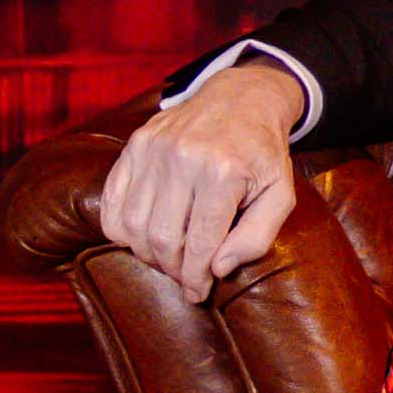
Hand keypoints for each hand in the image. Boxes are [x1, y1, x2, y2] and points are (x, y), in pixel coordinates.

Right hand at [96, 55, 304, 299]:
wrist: (242, 99)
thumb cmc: (262, 154)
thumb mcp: (280, 194)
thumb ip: (257, 236)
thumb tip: (218, 268)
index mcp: (224, 172)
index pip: (201, 243)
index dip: (197, 277)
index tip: (198, 293)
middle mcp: (184, 159)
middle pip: (163, 239)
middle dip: (173, 269)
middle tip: (184, 278)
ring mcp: (154, 149)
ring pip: (133, 225)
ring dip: (147, 253)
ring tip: (167, 258)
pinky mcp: (135, 144)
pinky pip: (112, 202)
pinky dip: (120, 230)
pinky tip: (141, 238)